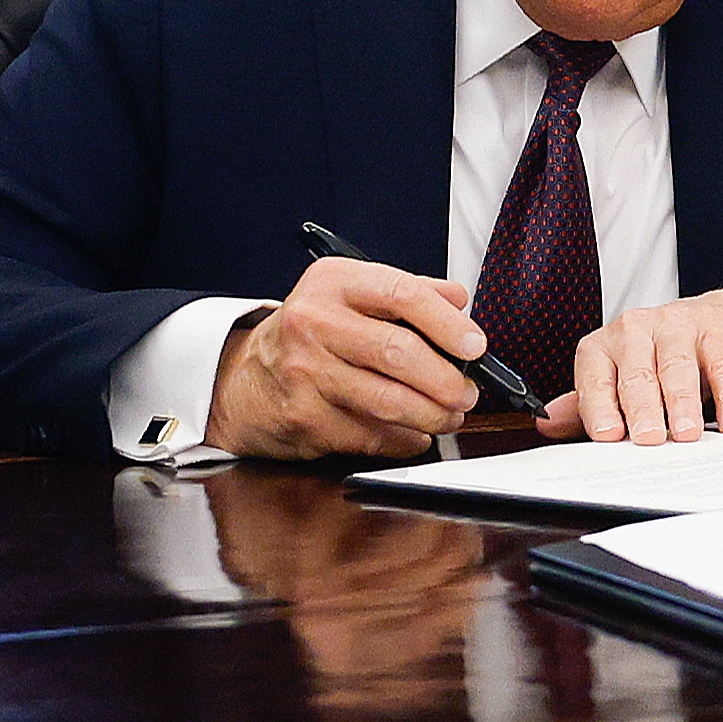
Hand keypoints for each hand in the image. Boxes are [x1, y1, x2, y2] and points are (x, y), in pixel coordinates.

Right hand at [204, 257, 490, 460]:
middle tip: (467, 393)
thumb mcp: (352, 295)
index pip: (402, 294)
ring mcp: (306, 373)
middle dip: (446, 381)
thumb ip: (408, 292)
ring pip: (389, 402)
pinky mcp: (305, 417)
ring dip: (432, 416)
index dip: (447, 323)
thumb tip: (459, 302)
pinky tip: (413, 433)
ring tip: (449, 416)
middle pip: (398, 354)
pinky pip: (372, 436)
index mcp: (334, 282)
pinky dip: (404, 440)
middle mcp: (315, 323)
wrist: (246, 378)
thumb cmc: (312, 335)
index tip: (476, 346)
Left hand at [538, 282, 722, 441]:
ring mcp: (678, 325)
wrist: (719, 321)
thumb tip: (546, 423)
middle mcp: (637, 329)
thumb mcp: (621, 378)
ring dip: (682, 403)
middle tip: (648, 438)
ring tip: (686, 434)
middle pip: (637, 373)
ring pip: (677, 367)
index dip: (600, 406)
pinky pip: (722, 364)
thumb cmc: (661, 356)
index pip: (595, 377)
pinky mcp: (718, 330)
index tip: (608, 435)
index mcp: (606, 344)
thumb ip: (589, 403)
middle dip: (642, 408)